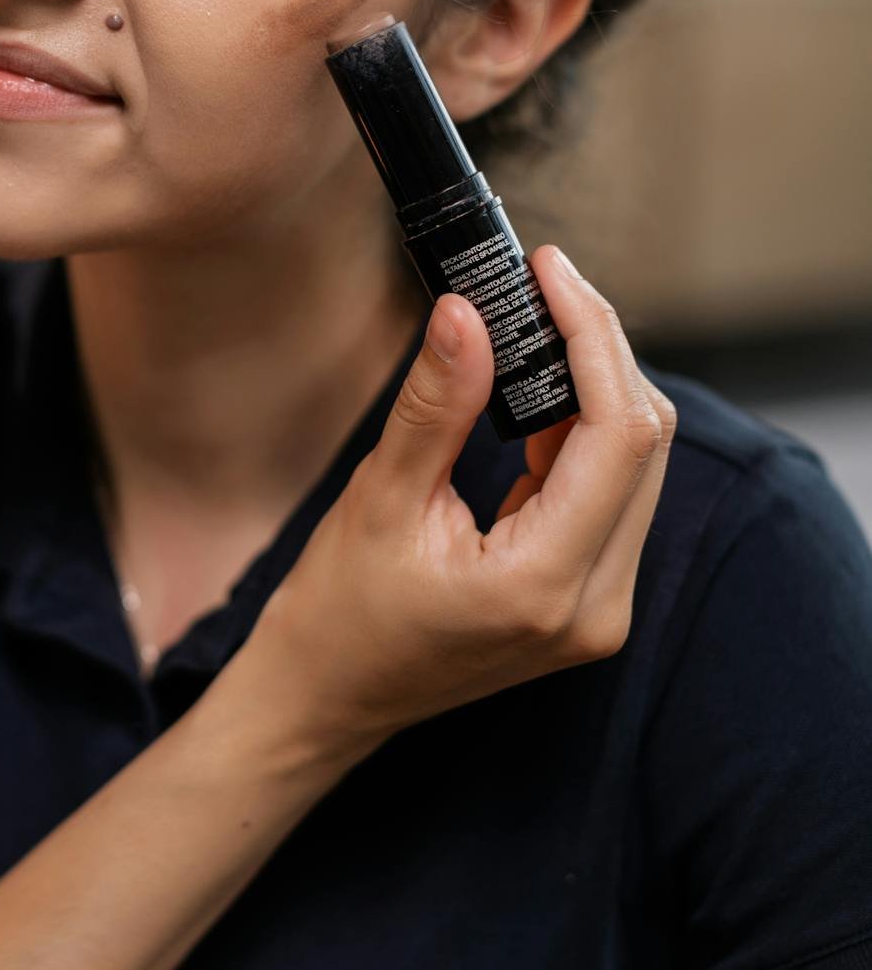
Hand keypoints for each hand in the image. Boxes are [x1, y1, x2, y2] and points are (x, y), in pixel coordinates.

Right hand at [243, 245, 677, 760]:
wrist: (327, 698)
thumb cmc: (339, 609)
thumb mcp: (380, 496)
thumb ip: (436, 403)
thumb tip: (468, 309)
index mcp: (546, 585)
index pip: (616, 434)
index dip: (592, 336)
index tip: (548, 271)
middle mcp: (596, 606)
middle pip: (643, 444)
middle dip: (599, 350)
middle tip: (539, 284)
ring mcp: (601, 611)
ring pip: (637, 465)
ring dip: (595, 386)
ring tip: (534, 325)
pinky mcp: (590, 602)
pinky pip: (612, 493)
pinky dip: (583, 431)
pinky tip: (537, 393)